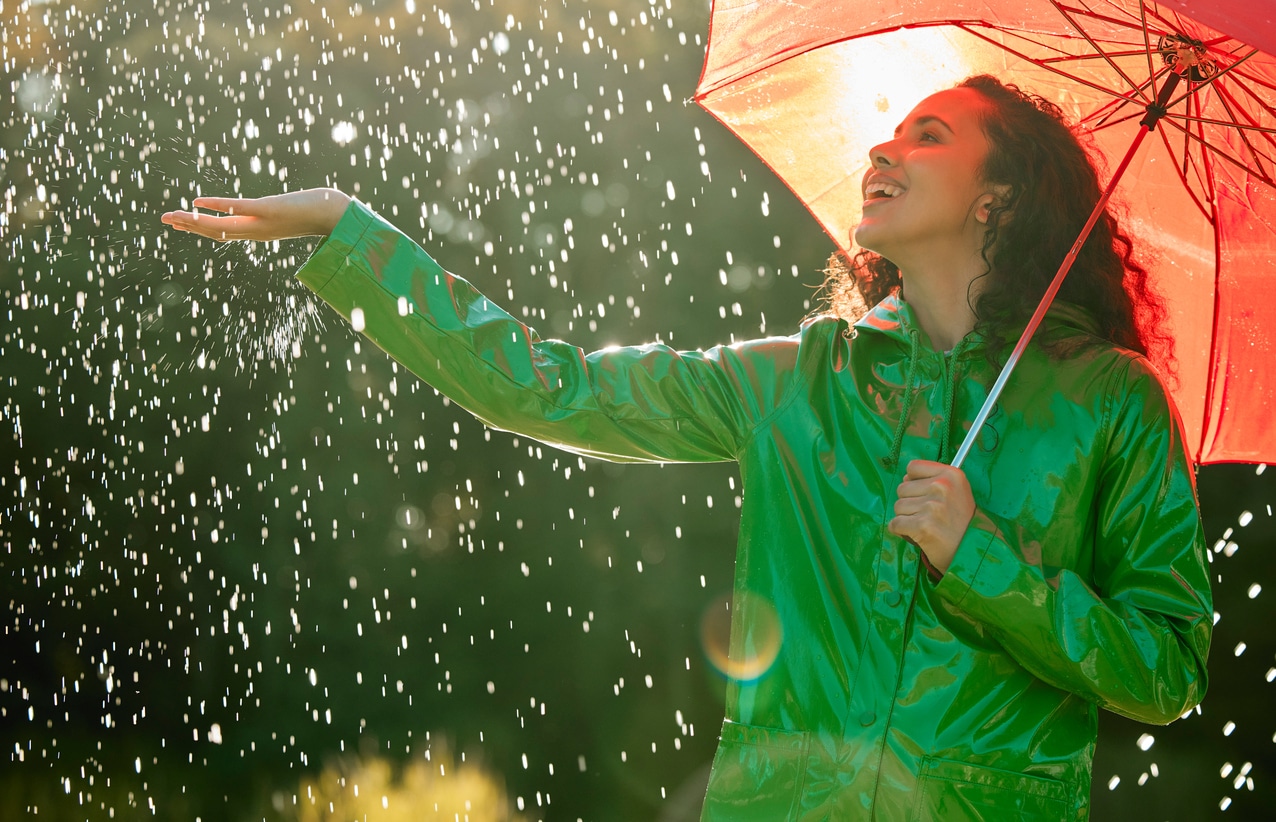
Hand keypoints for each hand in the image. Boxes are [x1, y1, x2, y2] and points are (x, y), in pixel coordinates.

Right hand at [160, 188, 350, 241]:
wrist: (339, 214)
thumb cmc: (317, 211)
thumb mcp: (289, 214)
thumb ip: (275, 214)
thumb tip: (268, 210)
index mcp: (259, 232)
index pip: (223, 233)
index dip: (199, 229)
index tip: (179, 223)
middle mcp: (258, 231)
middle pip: (216, 232)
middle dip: (188, 226)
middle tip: (163, 219)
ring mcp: (262, 222)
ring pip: (222, 225)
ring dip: (194, 221)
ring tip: (172, 215)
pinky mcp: (270, 210)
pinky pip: (239, 208)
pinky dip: (217, 205)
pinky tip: (198, 201)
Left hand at [888, 459, 974, 574]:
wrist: (974, 551)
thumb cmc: (962, 522)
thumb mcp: (957, 492)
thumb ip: (933, 480)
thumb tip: (905, 478)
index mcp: (951, 475)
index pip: (913, 467)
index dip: (913, 482)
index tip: (923, 494)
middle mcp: (942, 487)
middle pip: (902, 488)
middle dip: (910, 503)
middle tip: (928, 515)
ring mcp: (932, 506)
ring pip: (898, 506)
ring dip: (906, 518)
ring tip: (926, 525)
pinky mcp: (922, 526)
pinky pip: (895, 523)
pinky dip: (901, 531)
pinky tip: (916, 534)